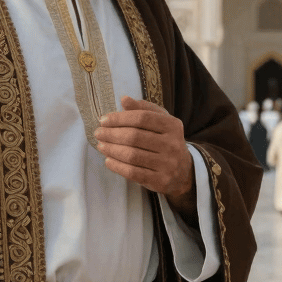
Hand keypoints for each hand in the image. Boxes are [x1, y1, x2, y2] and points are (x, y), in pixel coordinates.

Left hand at [94, 96, 196, 220]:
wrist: (183, 171)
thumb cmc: (166, 140)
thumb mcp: (160, 121)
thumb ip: (143, 109)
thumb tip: (124, 99)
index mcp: (172, 125)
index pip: (142, 118)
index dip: (120, 118)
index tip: (104, 120)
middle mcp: (172, 144)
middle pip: (135, 137)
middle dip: (112, 134)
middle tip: (98, 133)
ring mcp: (167, 164)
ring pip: (132, 155)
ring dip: (112, 150)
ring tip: (101, 145)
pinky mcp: (160, 181)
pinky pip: (133, 173)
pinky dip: (117, 166)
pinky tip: (108, 161)